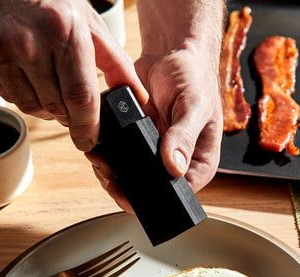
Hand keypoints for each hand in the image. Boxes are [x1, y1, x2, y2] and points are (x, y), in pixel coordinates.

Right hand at [0, 0, 145, 150]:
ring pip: (32, 107)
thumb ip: (116, 62)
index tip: (89, 140)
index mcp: (63, 32)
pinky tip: (29, 77)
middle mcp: (29, 43)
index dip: (87, 126)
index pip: (80, 97)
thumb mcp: (89, 24)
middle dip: (69, 115)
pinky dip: (24, 96)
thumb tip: (137, 96)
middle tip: (73, 105)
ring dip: (47, 108)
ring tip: (51, 87)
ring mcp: (0, 50)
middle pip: (56, 108)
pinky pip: (9, 97)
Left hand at [87, 0, 224, 210]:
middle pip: (153, 188)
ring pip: (133, 176)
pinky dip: (108, 157)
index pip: (182, 192)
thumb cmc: (194, 77)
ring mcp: (155, 152)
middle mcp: (177, 160)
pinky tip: (100, 150)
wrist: (171, 54)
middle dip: (129, 188)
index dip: (158, 198)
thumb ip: (184, 136)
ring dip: (114, 174)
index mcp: (199, 160)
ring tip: (101, 161)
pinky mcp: (137, 140)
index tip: (134, 195)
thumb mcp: (195, 105)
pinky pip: (121, 158)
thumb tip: (175, 167)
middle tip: (110, 176)